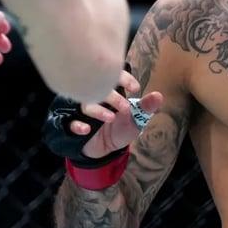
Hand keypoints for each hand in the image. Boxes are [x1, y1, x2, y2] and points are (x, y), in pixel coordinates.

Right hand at [43, 66, 163, 159]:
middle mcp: (95, 98)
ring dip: (98, 110)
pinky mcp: (72, 126)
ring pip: (85, 104)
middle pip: (97, 87)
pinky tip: (86, 129)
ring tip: (111, 118)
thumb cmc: (120, 130)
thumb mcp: (136, 121)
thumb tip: (159, 96)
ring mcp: (83, 111)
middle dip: (111, 94)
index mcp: (110, 92)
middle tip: (125, 107)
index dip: (123, 78)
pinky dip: (77, 125)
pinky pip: (69, 122)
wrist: (104, 151)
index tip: (136, 89)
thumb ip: (146, 108)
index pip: (113, 76)